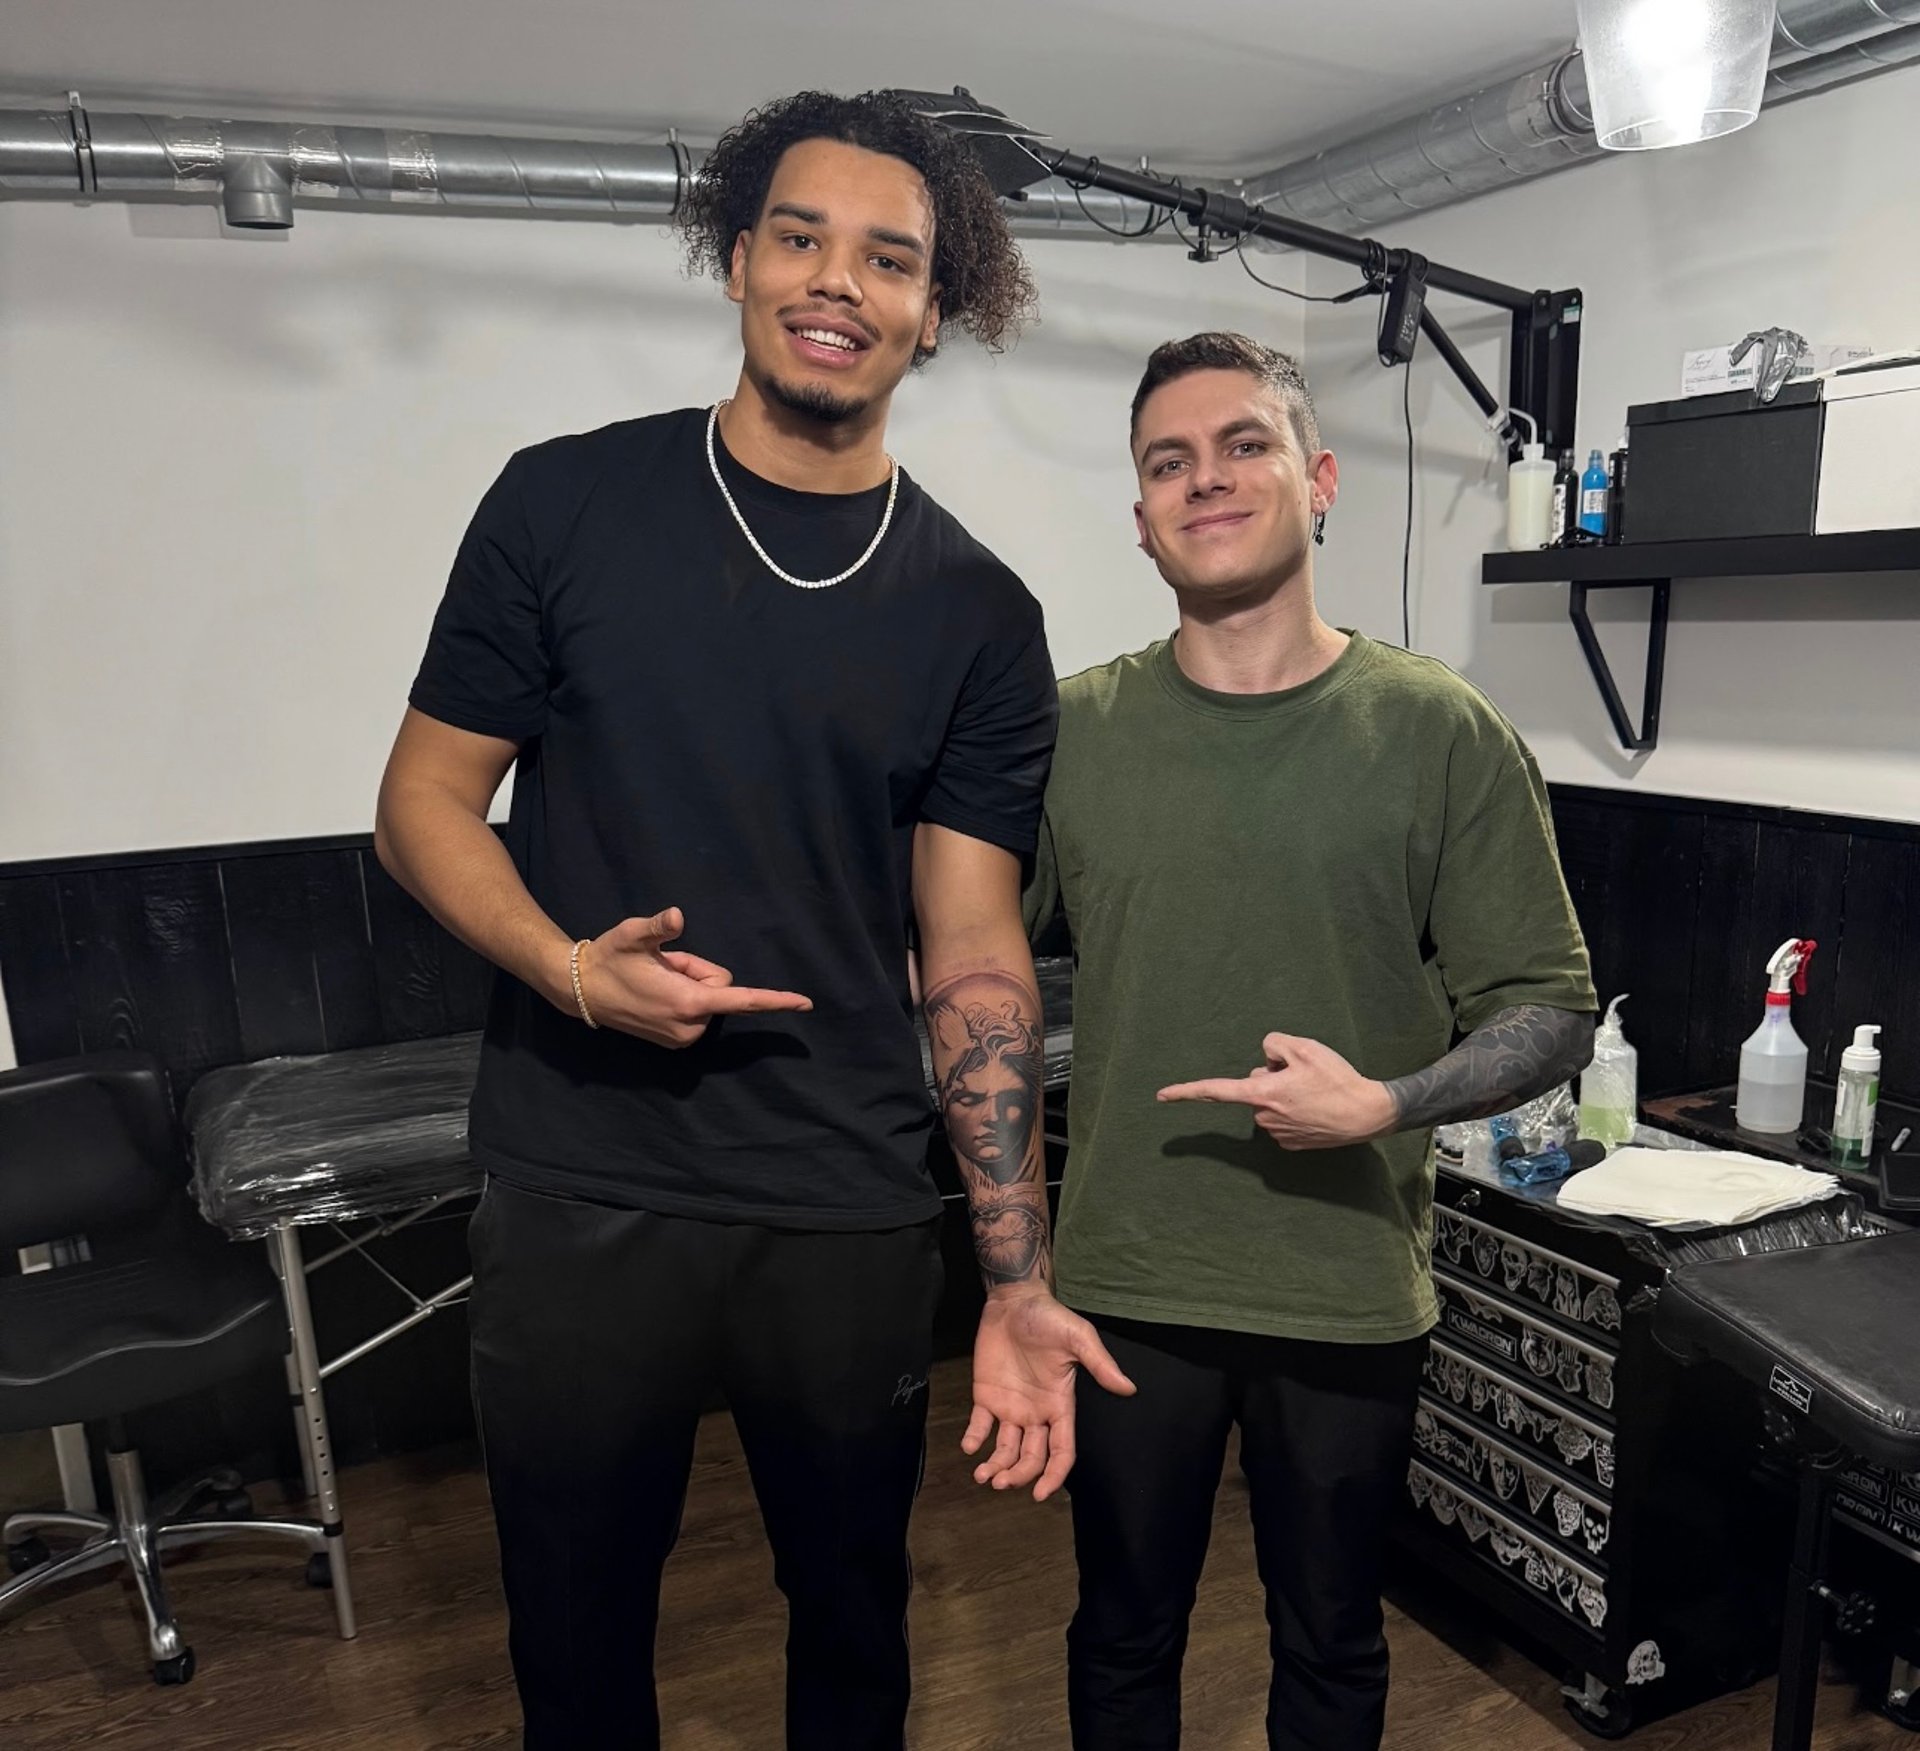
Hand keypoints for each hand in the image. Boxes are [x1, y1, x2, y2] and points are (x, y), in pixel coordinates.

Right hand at [574, 908, 811, 1047]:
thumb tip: (678, 917)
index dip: (776, 1000)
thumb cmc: (609, 958)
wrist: (581, 990)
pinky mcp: (675, 1040)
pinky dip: (682, 998)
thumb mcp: (632, 935)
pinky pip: (696, 1011)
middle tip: (663, 966)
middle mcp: (690, 1025)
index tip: (806, 1003)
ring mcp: (682, 1037)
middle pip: (720, 989)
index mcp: (688, 1002)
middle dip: (697, 973)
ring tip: (655, 979)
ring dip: (688, 985)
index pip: (742, 999)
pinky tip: (654, 992)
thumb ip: (658, 927)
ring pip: (708, 1000)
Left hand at [962, 1288, 1134, 1500]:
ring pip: (1005, 1449)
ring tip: (983, 1476)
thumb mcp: (1078, 1337)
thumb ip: (1099, 1363)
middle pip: (1031, 1458)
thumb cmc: (1049, 1317)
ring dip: (996, 1466)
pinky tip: (968, 1446)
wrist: (1013, 1300)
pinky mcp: (987, 1395)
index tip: (1040, 1494)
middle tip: (1000, 1483)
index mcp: (1059, 1405)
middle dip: (1018, 1475)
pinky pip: (979, 1425)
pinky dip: (973, 1438)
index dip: (1053, 1476)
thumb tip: (1128, 1388)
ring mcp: (1011, 1407)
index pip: (1061, 1452)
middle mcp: (1036, 1413)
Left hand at [1157, 1032, 1395, 1149]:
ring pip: (1270, 1101)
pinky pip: (1283, 1116)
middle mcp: (1264, 1117)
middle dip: (1272, 1076)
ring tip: (1316, 1091)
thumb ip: (1274, 1044)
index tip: (1161, 1096)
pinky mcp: (1291, 1143)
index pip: (1216, 1090)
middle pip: (1255, 1086)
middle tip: (1305, 1075)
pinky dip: (1296, 1108)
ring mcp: (1278, 1133)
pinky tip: (1318, 1107)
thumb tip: (1265, 1059)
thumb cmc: (1337, 1080)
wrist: (1368, 1114)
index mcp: (1263, 1093)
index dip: (1186, 1091)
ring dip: (1286, 1093)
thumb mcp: (1305, 1047)